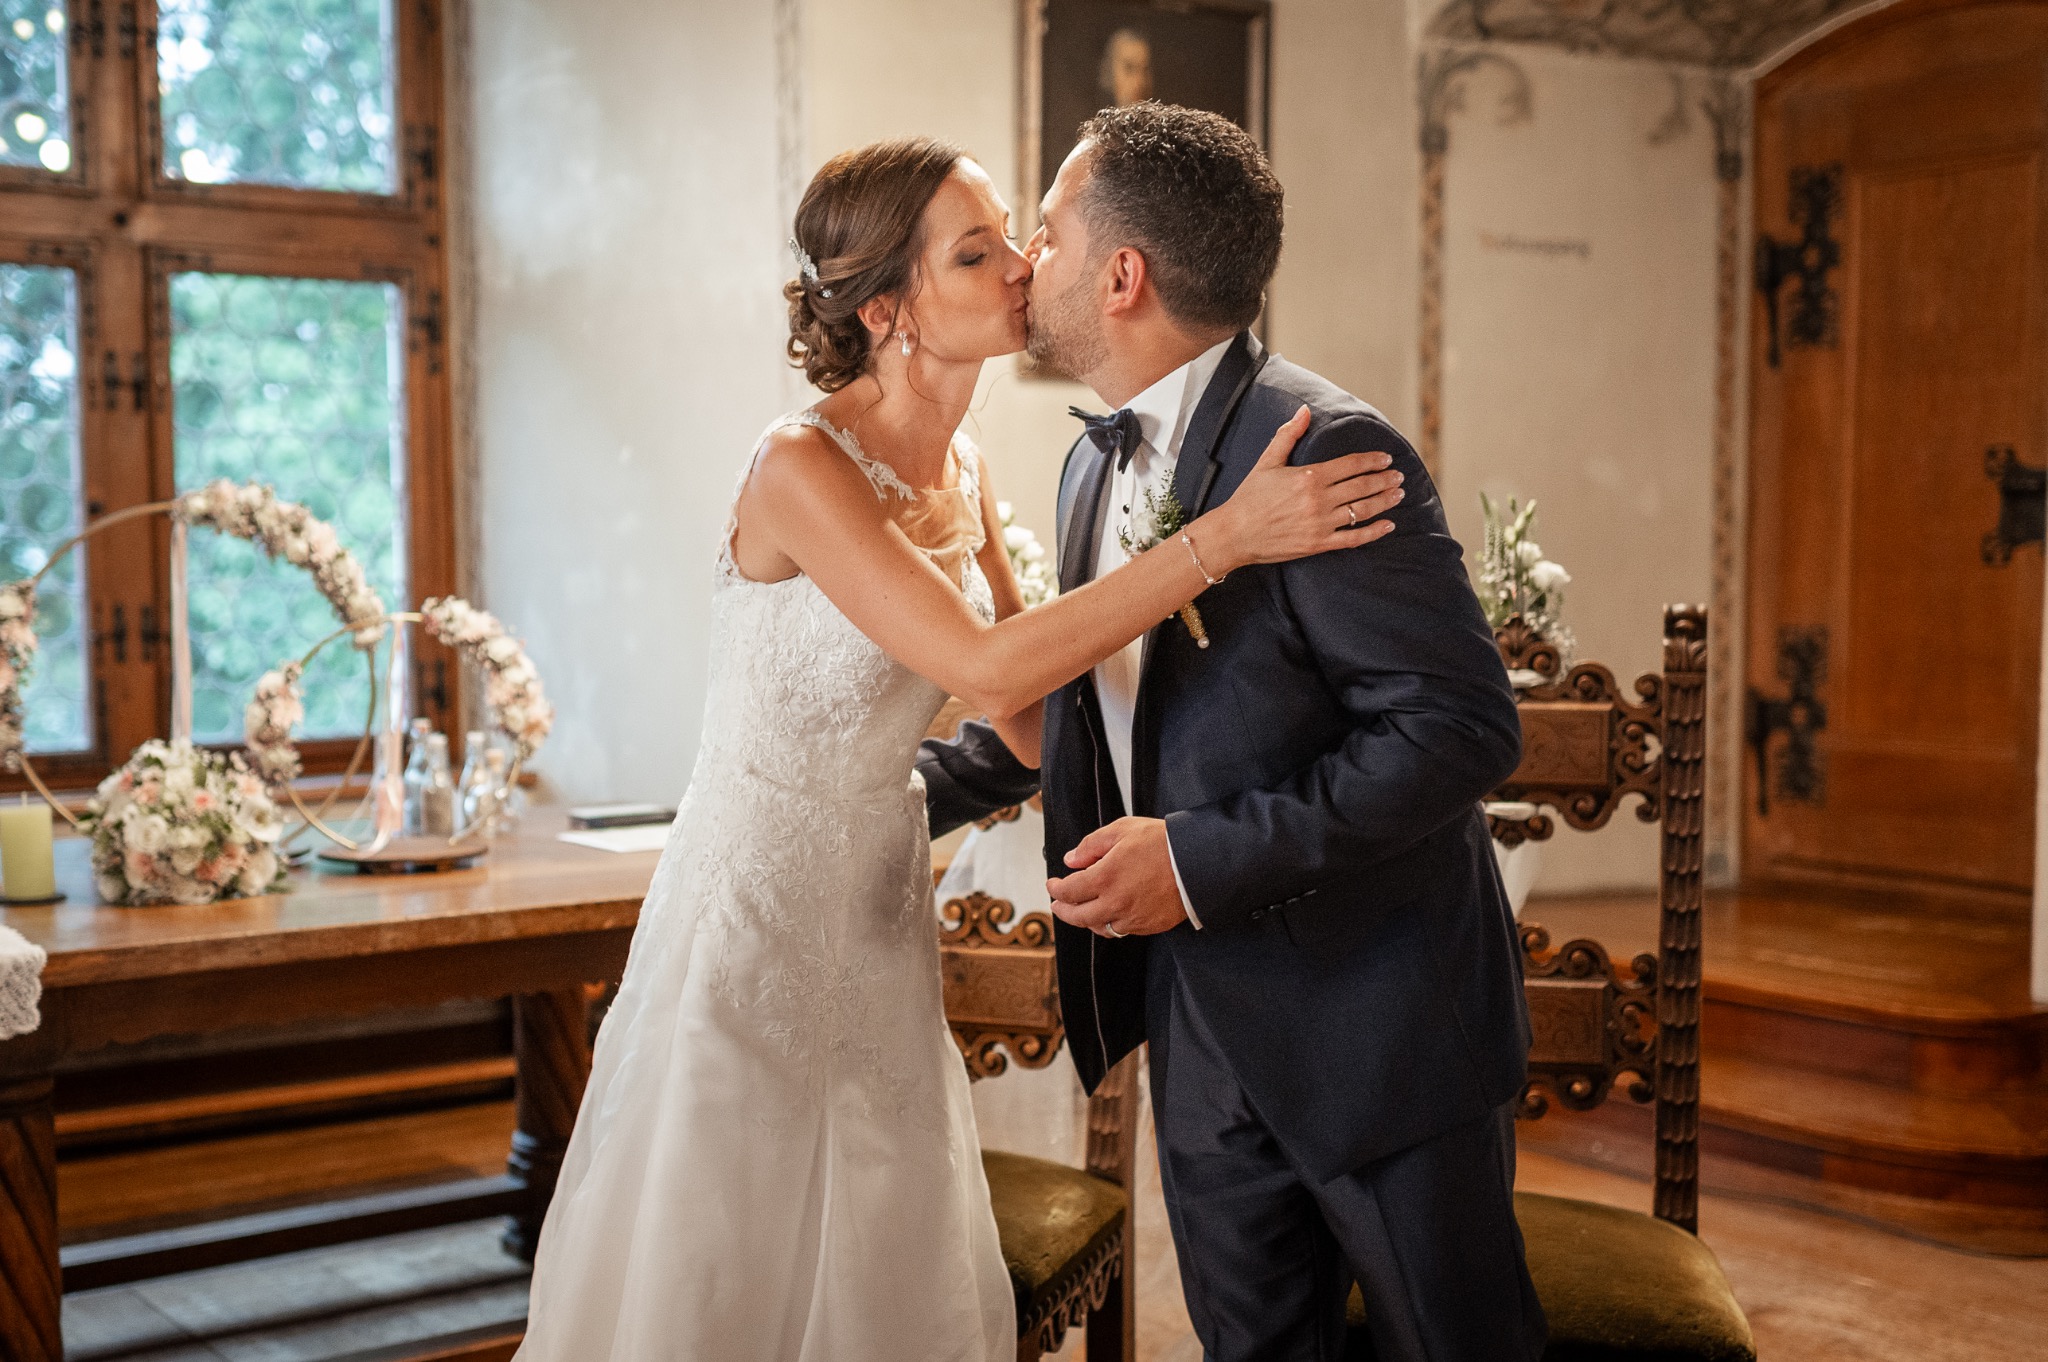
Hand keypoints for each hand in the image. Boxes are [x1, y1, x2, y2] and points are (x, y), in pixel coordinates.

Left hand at [1047, 817, 1188, 937]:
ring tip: (1081, 910)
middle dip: (1063, 910)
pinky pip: (1121, 930)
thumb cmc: (1163, 842)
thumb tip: (1071, 859)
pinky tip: (1108, 914)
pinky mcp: (1149, 926)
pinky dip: (1109, 924)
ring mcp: (1133, 918)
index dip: (1056, 888)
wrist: (1200, 862)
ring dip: (1086, 920)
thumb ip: (1092, 845)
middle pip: (1078, 916)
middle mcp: (1115, 903)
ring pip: (1099, 927)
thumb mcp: (1123, 830)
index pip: (1069, 891)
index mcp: (1105, 877)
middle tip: (1057, 904)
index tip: (1052, 883)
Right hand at [1199, 406, 1403, 574]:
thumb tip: (1304, 411)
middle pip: (1362, 486)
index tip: (1386, 458)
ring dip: (1384, 501)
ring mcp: (1321, 524)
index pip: (1350, 465)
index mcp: (1309, 476)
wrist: (1234, 533)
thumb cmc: (1249, 496)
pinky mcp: (1319, 544)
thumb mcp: (1267, 461)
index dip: (1372, 460)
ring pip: (1362, 510)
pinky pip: (1353, 539)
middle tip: (1399, 476)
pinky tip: (1388, 526)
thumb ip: (1288, 435)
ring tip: (1398, 494)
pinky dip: (1374, 532)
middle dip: (1384, 480)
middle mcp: (1319, 500)